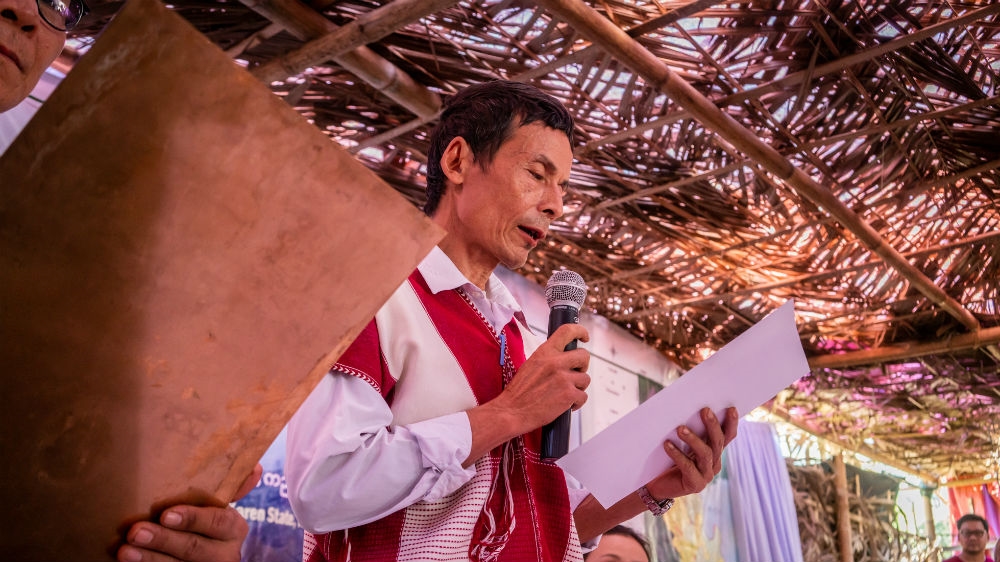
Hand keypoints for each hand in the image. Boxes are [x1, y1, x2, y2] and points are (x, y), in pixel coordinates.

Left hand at [116, 463, 261, 561]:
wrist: (198, 559)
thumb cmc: (203, 525)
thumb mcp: (218, 508)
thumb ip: (232, 489)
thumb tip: (256, 468)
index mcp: (234, 529)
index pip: (218, 522)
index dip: (193, 519)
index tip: (166, 514)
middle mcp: (225, 554)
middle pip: (194, 548)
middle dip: (163, 540)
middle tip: (136, 531)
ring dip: (149, 559)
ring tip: (124, 550)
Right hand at [464, 323, 590, 464]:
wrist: (511, 411)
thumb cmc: (519, 392)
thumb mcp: (530, 365)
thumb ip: (548, 359)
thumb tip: (564, 359)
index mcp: (544, 352)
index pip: (567, 331)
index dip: (580, 331)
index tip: (584, 337)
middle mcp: (555, 362)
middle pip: (583, 356)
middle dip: (582, 366)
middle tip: (575, 374)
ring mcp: (563, 378)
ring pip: (585, 378)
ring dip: (578, 387)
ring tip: (565, 394)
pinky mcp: (569, 395)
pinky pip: (583, 396)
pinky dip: (577, 403)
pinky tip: (566, 405)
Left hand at [643, 407, 737, 500]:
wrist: (659, 486)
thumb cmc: (669, 460)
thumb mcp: (682, 444)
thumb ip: (690, 431)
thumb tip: (686, 409)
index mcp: (714, 452)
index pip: (727, 436)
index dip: (731, 423)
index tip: (731, 408)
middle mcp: (714, 464)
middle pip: (717, 443)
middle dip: (712, 425)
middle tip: (705, 410)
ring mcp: (706, 475)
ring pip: (705, 454)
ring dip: (693, 439)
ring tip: (680, 428)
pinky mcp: (694, 484)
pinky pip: (687, 467)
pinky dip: (677, 454)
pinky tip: (667, 444)